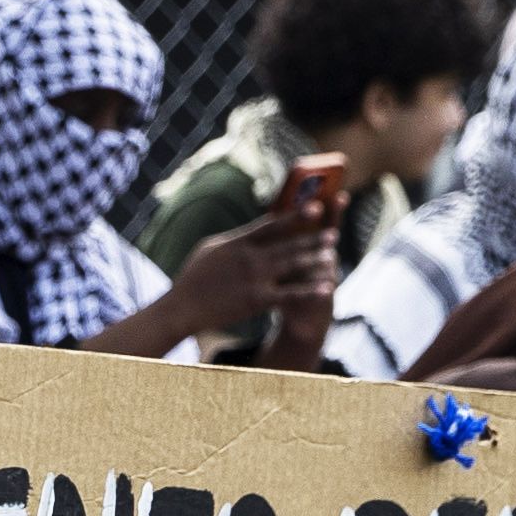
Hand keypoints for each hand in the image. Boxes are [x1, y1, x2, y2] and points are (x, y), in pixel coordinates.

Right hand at [153, 212, 335, 350]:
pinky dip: (310, 291)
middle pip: (289, 245)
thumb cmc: (193, 278)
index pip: (272, 224)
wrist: (182, 308)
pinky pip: (290, 294)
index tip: (316, 207)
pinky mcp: (257, 301)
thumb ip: (235, 239)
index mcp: (238, 242)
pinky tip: (326, 288)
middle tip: (333, 234)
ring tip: (332, 256)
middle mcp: (249, 257)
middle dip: (313, 239)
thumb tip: (251, 231)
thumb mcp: (210, 249)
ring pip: (293, 266)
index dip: (296, 214)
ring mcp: (255, 279)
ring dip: (315, 260)